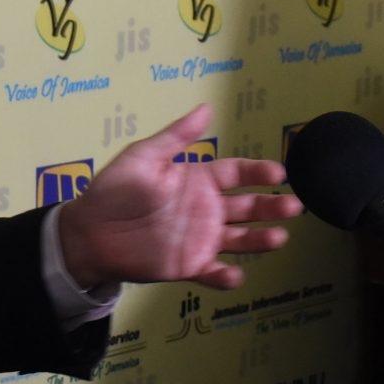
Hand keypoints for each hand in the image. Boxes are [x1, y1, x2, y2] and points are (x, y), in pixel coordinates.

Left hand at [55, 104, 301, 290]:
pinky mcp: (188, 265)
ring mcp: (200, 239)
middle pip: (248, 207)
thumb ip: (175, 137)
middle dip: (272, 207)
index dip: (259, 172)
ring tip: (278, 238)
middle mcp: (206, 209)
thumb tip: (207, 108)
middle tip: (293, 207)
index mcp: (198, 180)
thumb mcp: (143, 157)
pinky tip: (235, 274)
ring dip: (259, 240)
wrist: (89, 232)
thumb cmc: (114, 191)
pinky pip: (213, 272)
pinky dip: (226, 276)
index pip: (237, 173)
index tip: (279, 173)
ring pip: (240, 240)